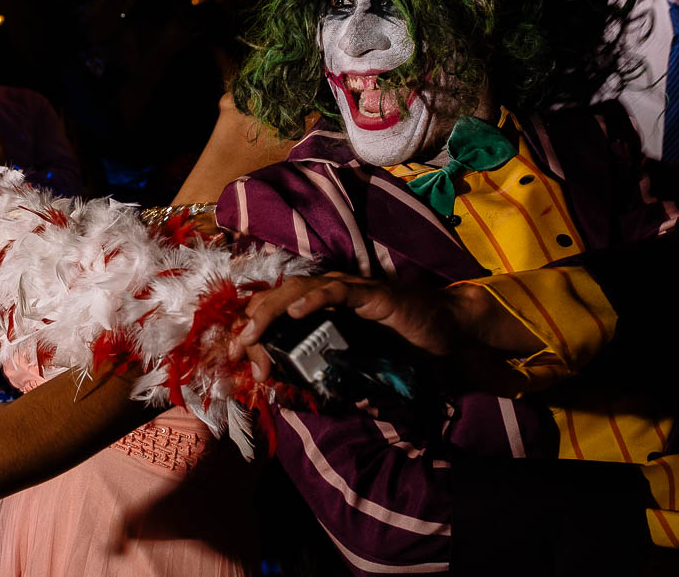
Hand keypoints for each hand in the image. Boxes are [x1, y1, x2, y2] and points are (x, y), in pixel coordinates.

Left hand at [229, 272, 533, 382]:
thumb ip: (325, 369)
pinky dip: (314, 299)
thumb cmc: (398, 344)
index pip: (275, 309)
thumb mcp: (352, 360)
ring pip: (298, 290)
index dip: (251, 328)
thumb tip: (291, 389)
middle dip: (252, 322)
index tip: (234, 354)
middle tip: (235, 349)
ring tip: (251, 334)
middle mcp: (328, 292)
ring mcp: (349, 289)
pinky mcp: (371, 294)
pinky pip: (337, 292)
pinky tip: (296, 312)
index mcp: (318, 306)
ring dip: (272, 312)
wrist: (444, 330)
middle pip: (277, 298)